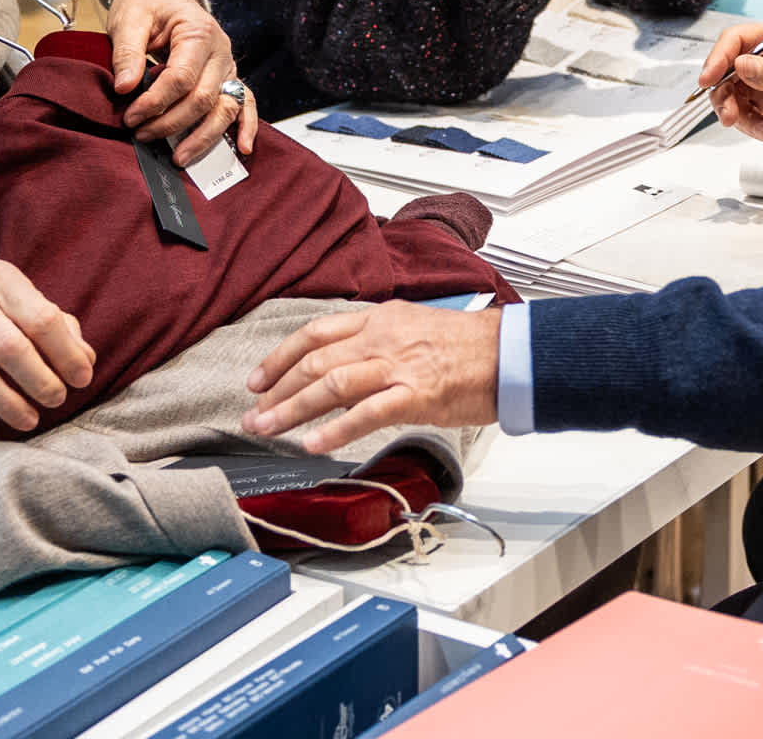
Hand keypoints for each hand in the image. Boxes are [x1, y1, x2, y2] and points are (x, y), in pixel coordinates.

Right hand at [0, 249, 97, 442]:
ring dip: (4, 402)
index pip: (41, 319)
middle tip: (56, 400)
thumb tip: (85, 358)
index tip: (82, 377)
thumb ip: (51, 320)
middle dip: (39, 380)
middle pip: (9, 347)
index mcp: (2, 284)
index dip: (66, 353)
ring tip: (29, 420)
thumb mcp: (14, 289)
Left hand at [106, 0, 255, 163]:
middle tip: (140, 136)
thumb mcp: (129, 20)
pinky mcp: (228, 77)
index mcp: (198, 32)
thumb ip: (127, 53)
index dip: (155, 103)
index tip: (130, 118)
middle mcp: (220, 51)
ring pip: (224, 108)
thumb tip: (125, 89)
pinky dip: (245, 126)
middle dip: (171, 124)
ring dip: (203, 137)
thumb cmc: (146, 3)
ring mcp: (228, 66)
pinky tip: (241, 147)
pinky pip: (244, 103)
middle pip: (203, 98)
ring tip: (179, 158)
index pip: (181, 78)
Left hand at [242, 302, 501, 455]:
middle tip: (252, 414)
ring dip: (292, 409)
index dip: (279, 356)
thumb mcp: (413, 327)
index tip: (256, 380)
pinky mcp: (416, 394)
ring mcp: (398, 365)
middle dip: (276, 390)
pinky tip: (313, 444)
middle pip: (314, 360)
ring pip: (331, 384)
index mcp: (379, 318)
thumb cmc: (467, 346)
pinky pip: (367, 413)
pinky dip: (336, 430)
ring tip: (268, 430)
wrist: (510, 353)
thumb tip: (343, 363)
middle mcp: (382, 337)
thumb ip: (376, 341)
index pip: (315, 332)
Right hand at [693, 20, 762, 144]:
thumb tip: (741, 65)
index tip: (708, 80)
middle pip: (725, 72)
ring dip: (742, 118)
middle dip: (725, 97)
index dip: (717, 58)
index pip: (734, 41)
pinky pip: (746, 117)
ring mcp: (761, 82)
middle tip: (731, 117)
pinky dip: (756, 129)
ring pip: (731, 98)